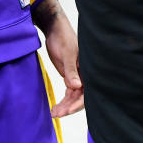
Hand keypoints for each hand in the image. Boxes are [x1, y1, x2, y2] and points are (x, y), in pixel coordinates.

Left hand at [34, 0, 83, 117]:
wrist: (55, 29)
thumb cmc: (63, 38)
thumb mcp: (67, 53)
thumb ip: (71, 70)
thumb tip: (77, 86)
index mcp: (88, 69)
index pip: (87, 92)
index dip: (78, 103)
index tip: (67, 111)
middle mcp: (85, 75)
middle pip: (80, 97)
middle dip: (69, 107)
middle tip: (56, 113)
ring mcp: (78, 76)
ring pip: (74, 97)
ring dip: (65, 106)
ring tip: (53, 113)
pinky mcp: (70, 76)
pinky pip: (69, 92)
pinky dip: (63, 100)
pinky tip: (56, 107)